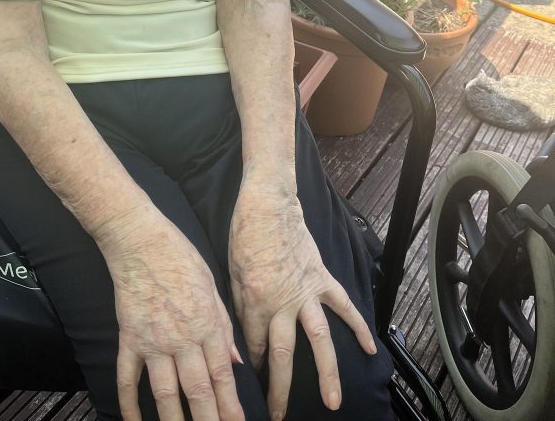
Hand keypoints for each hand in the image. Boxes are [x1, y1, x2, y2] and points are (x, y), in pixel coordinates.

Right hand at [103, 220, 245, 420]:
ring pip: (165, 393)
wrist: (140, 240)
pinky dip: (129, 403)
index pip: (222, 375)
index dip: (231, 406)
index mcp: (207, 324)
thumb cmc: (180, 256)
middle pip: (198, 390)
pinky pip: (128, 377)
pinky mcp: (129, 338)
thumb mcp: (212, 286)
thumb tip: (236, 361)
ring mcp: (153, 341)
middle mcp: (182, 339)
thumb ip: (224, 326)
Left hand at [229, 187, 376, 418]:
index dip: (253, 368)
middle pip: (283, 355)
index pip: (254, 346)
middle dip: (281, 390)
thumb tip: (245, 336)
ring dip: (327, 373)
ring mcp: (306, 291)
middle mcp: (283, 303)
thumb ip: (241, 307)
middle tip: (279, 417)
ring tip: (333, 401)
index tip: (254, 384)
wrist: (268, 202)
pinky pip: (343, 306)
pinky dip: (358, 326)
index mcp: (256, 302)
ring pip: (319, 340)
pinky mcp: (322, 278)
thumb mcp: (231, 272)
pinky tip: (370, 349)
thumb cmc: (244, 234)